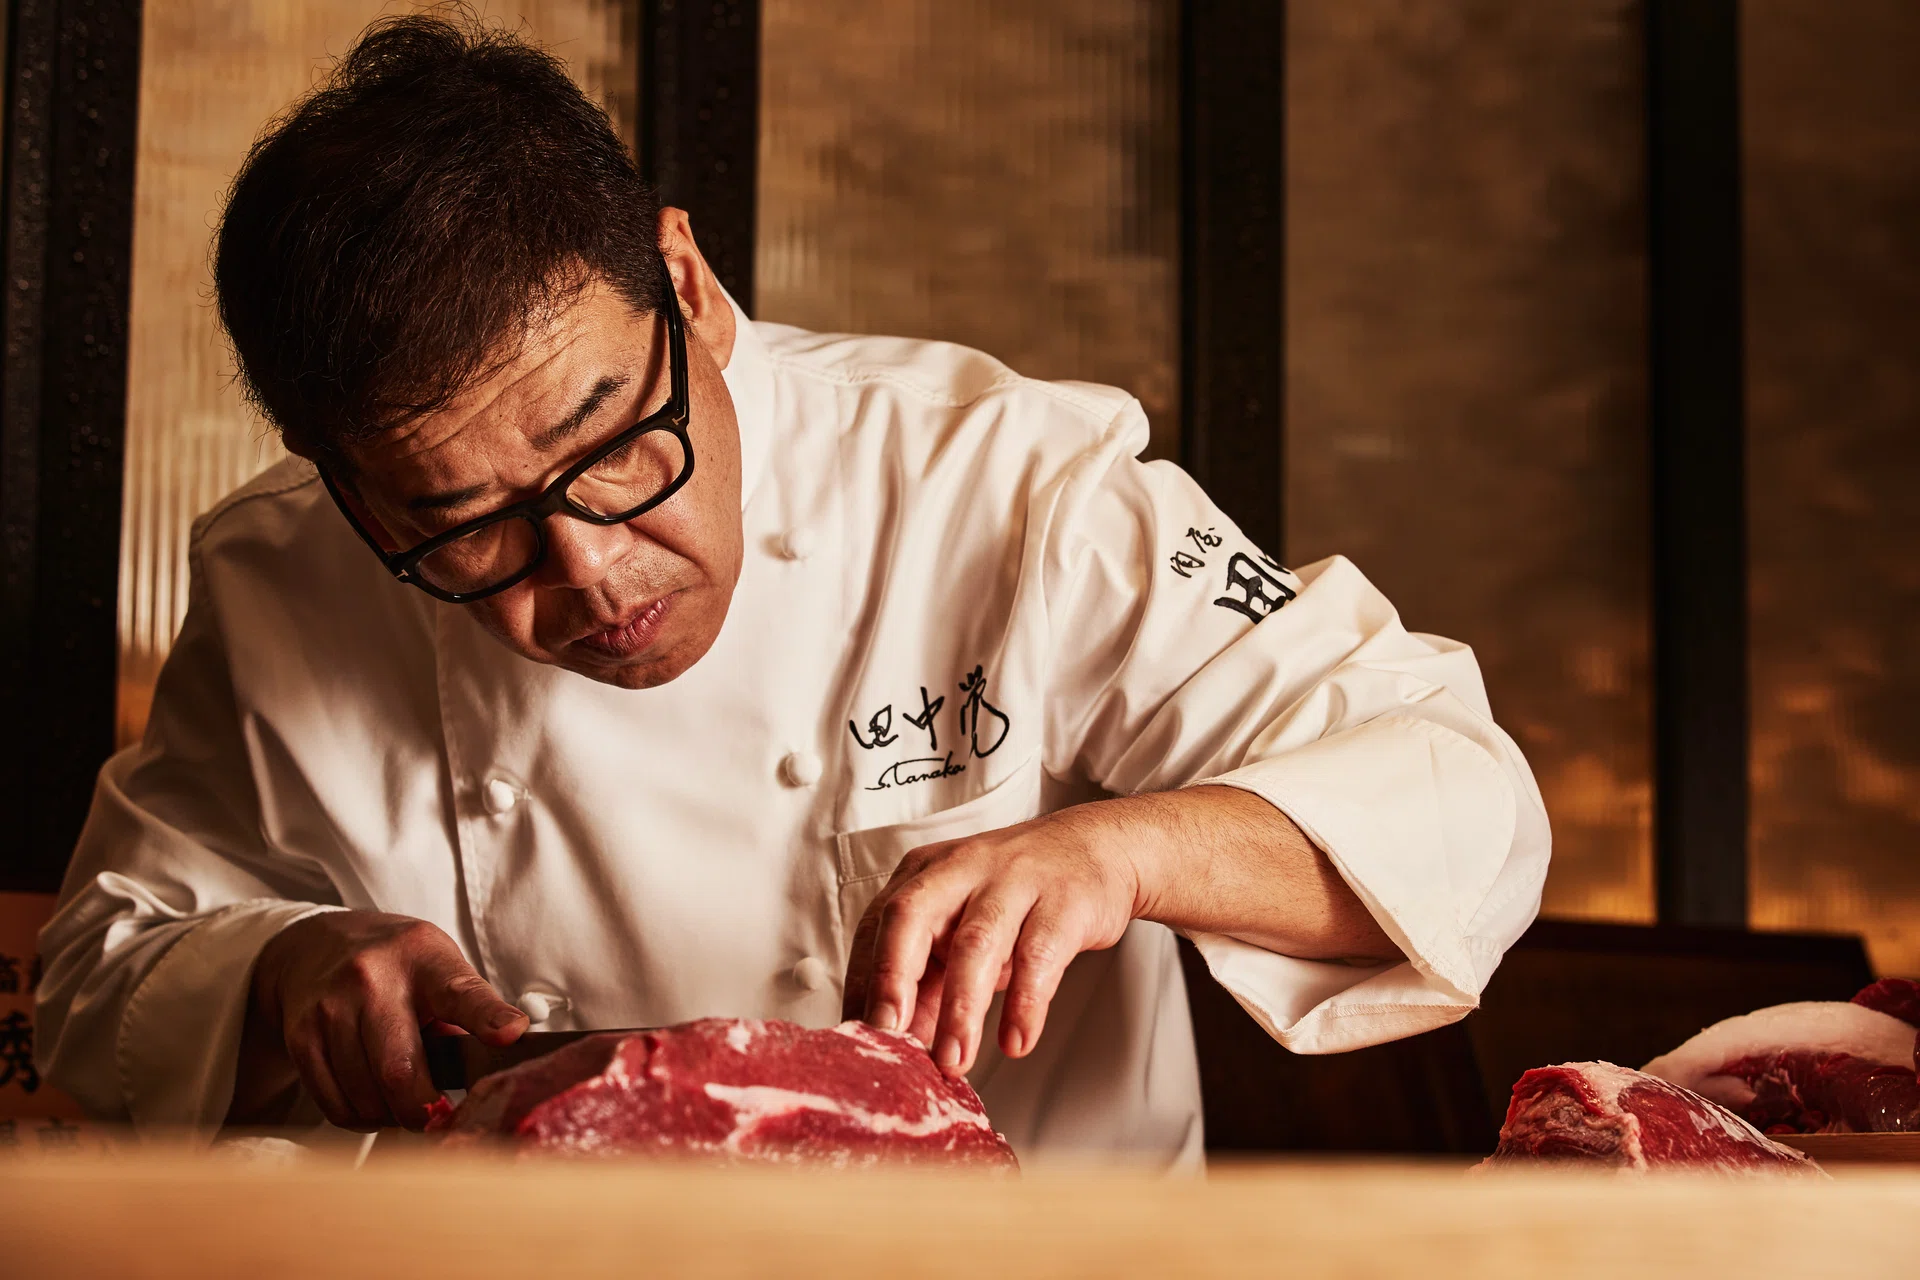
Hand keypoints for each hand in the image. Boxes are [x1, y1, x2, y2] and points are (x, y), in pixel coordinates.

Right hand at [243, 911, 527, 1130]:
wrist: (315, 946)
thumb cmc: (396, 966)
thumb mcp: (440, 967)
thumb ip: (470, 1010)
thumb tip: (504, 1059)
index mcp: (425, 959)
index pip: (462, 992)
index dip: (488, 1018)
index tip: (511, 1035)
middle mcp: (372, 979)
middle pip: (400, 1069)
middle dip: (425, 1109)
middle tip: (439, 1117)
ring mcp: (330, 1008)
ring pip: (366, 1096)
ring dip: (391, 1116)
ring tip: (403, 1102)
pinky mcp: (300, 1037)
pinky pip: (335, 1105)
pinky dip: (360, 1119)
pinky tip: (373, 1102)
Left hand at [841, 805, 1138, 1078]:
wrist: (1096, 847)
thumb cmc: (1017, 892)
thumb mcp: (961, 926)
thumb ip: (928, 982)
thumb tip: (897, 1050)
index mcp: (924, 875)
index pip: (877, 927)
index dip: (864, 984)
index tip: (860, 1040)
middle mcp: (961, 870)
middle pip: (912, 917)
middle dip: (894, 980)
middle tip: (890, 1041)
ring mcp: (1013, 880)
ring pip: (976, 942)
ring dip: (961, 1009)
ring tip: (954, 1061)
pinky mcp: (1063, 900)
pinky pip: (1039, 954)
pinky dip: (1026, 1003)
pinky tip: (1017, 1040)